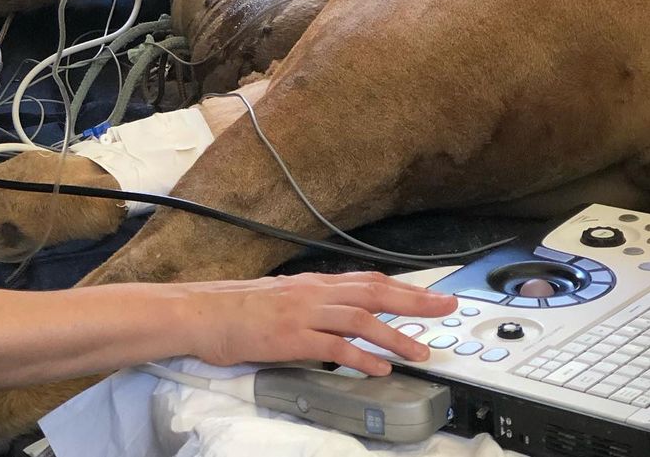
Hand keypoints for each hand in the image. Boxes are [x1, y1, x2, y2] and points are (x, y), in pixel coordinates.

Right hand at [189, 271, 457, 373]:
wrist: (202, 312)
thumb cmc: (237, 309)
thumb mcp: (282, 299)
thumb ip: (313, 306)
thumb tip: (340, 318)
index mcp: (313, 284)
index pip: (368, 281)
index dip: (404, 287)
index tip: (432, 293)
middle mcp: (313, 292)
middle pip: (373, 291)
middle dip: (415, 299)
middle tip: (447, 307)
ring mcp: (302, 312)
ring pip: (359, 317)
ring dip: (395, 334)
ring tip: (421, 351)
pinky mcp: (290, 337)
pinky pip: (333, 346)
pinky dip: (360, 356)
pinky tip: (379, 368)